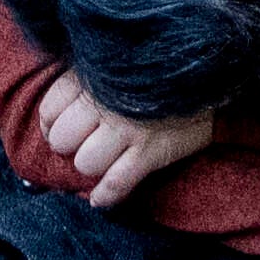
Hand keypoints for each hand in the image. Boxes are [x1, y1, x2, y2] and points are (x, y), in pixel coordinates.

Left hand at [28, 70, 206, 204]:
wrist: (210, 73)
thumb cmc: (155, 70)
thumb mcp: (114, 61)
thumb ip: (82, 81)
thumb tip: (51, 121)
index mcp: (92, 76)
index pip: (50, 111)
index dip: (52, 126)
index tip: (60, 130)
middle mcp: (106, 102)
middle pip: (63, 141)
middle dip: (71, 147)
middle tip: (85, 143)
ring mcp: (129, 128)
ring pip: (86, 164)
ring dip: (92, 168)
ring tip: (104, 160)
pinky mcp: (152, 150)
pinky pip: (116, 184)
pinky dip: (105, 196)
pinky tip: (101, 198)